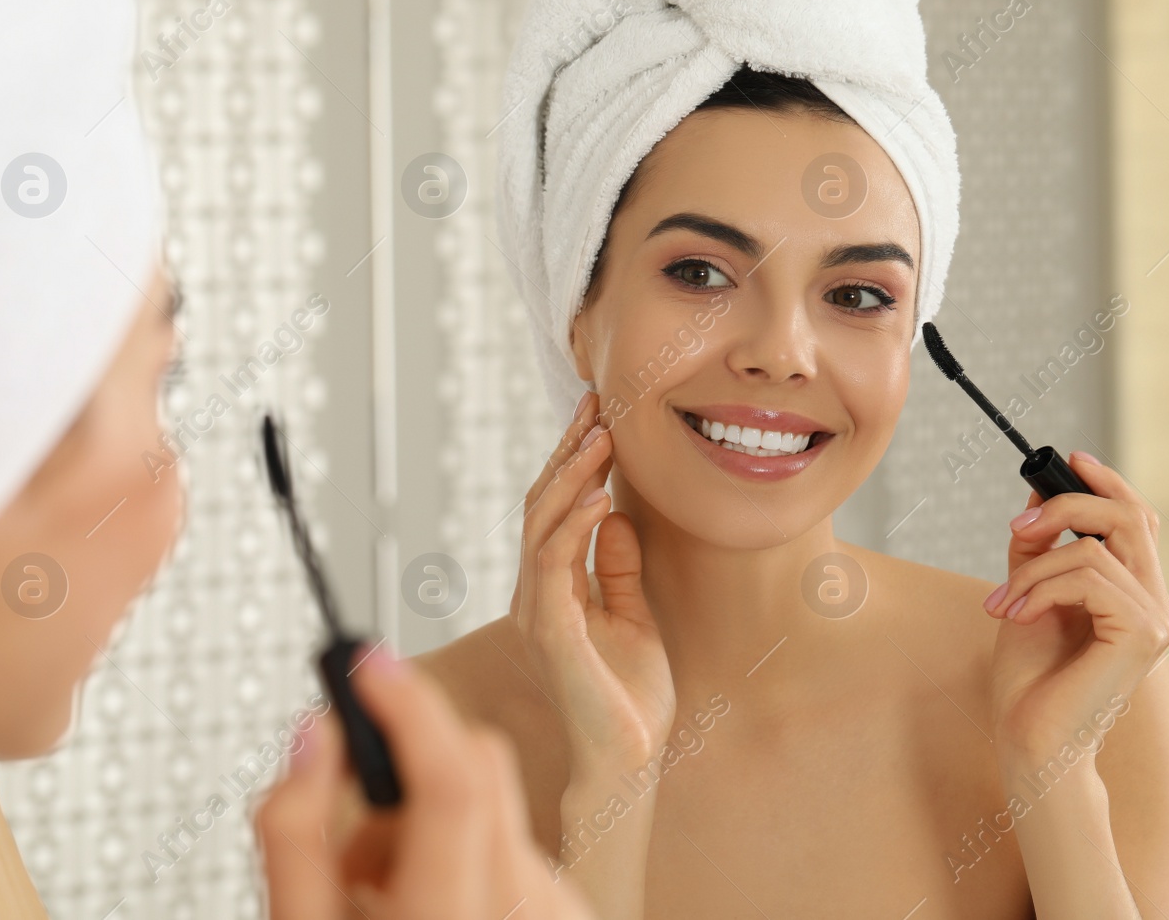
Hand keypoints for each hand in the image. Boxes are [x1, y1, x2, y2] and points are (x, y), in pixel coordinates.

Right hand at [254, 646, 594, 919]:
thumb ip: (295, 832)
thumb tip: (315, 731)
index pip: (452, 779)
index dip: (407, 704)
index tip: (367, 661)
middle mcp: (523, 914)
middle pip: (479, 769)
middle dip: (407, 774)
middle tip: (354, 845)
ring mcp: (558, 914)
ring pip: (495, 805)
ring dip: (433, 827)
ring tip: (391, 904)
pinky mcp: (574, 914)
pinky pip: (517, 843)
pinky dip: (469, 856)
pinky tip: (435, 915)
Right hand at [511, 391, 675, 774]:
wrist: (628, 761)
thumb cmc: (631, 698)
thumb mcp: (634, 615)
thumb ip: (619, 568)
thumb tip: (620, 515)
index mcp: (552, 590)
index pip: (554, 511)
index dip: (573, 461)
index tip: (601, 415)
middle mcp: (535, 596)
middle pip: (541, 506)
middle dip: (569, 452)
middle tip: (598, 406)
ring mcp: (538, 612)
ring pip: (541, 525)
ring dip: (572, 476)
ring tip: (602, 437)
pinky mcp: (552, 632)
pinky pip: (556, 565)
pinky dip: (577, 526)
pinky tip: (604, 497)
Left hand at [982, 452, 1168, 765]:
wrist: (1031, 740)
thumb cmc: (1030, 681)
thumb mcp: (1028, 597)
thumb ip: (1039, 552)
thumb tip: (1037, 499)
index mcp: (1133, 594)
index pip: (1138, 521)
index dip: (1107, 484)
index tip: (1068, 460)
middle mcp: (1154, 604)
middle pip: (1130, 518)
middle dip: (1069, 507)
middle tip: (1019, 527)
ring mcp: (1155, 621)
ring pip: (1095, 550)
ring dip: (1035, 568)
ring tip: (1002, 603)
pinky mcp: (1143, 635)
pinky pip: (1089, 577)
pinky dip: (1042, 588)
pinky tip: (1016, 614)